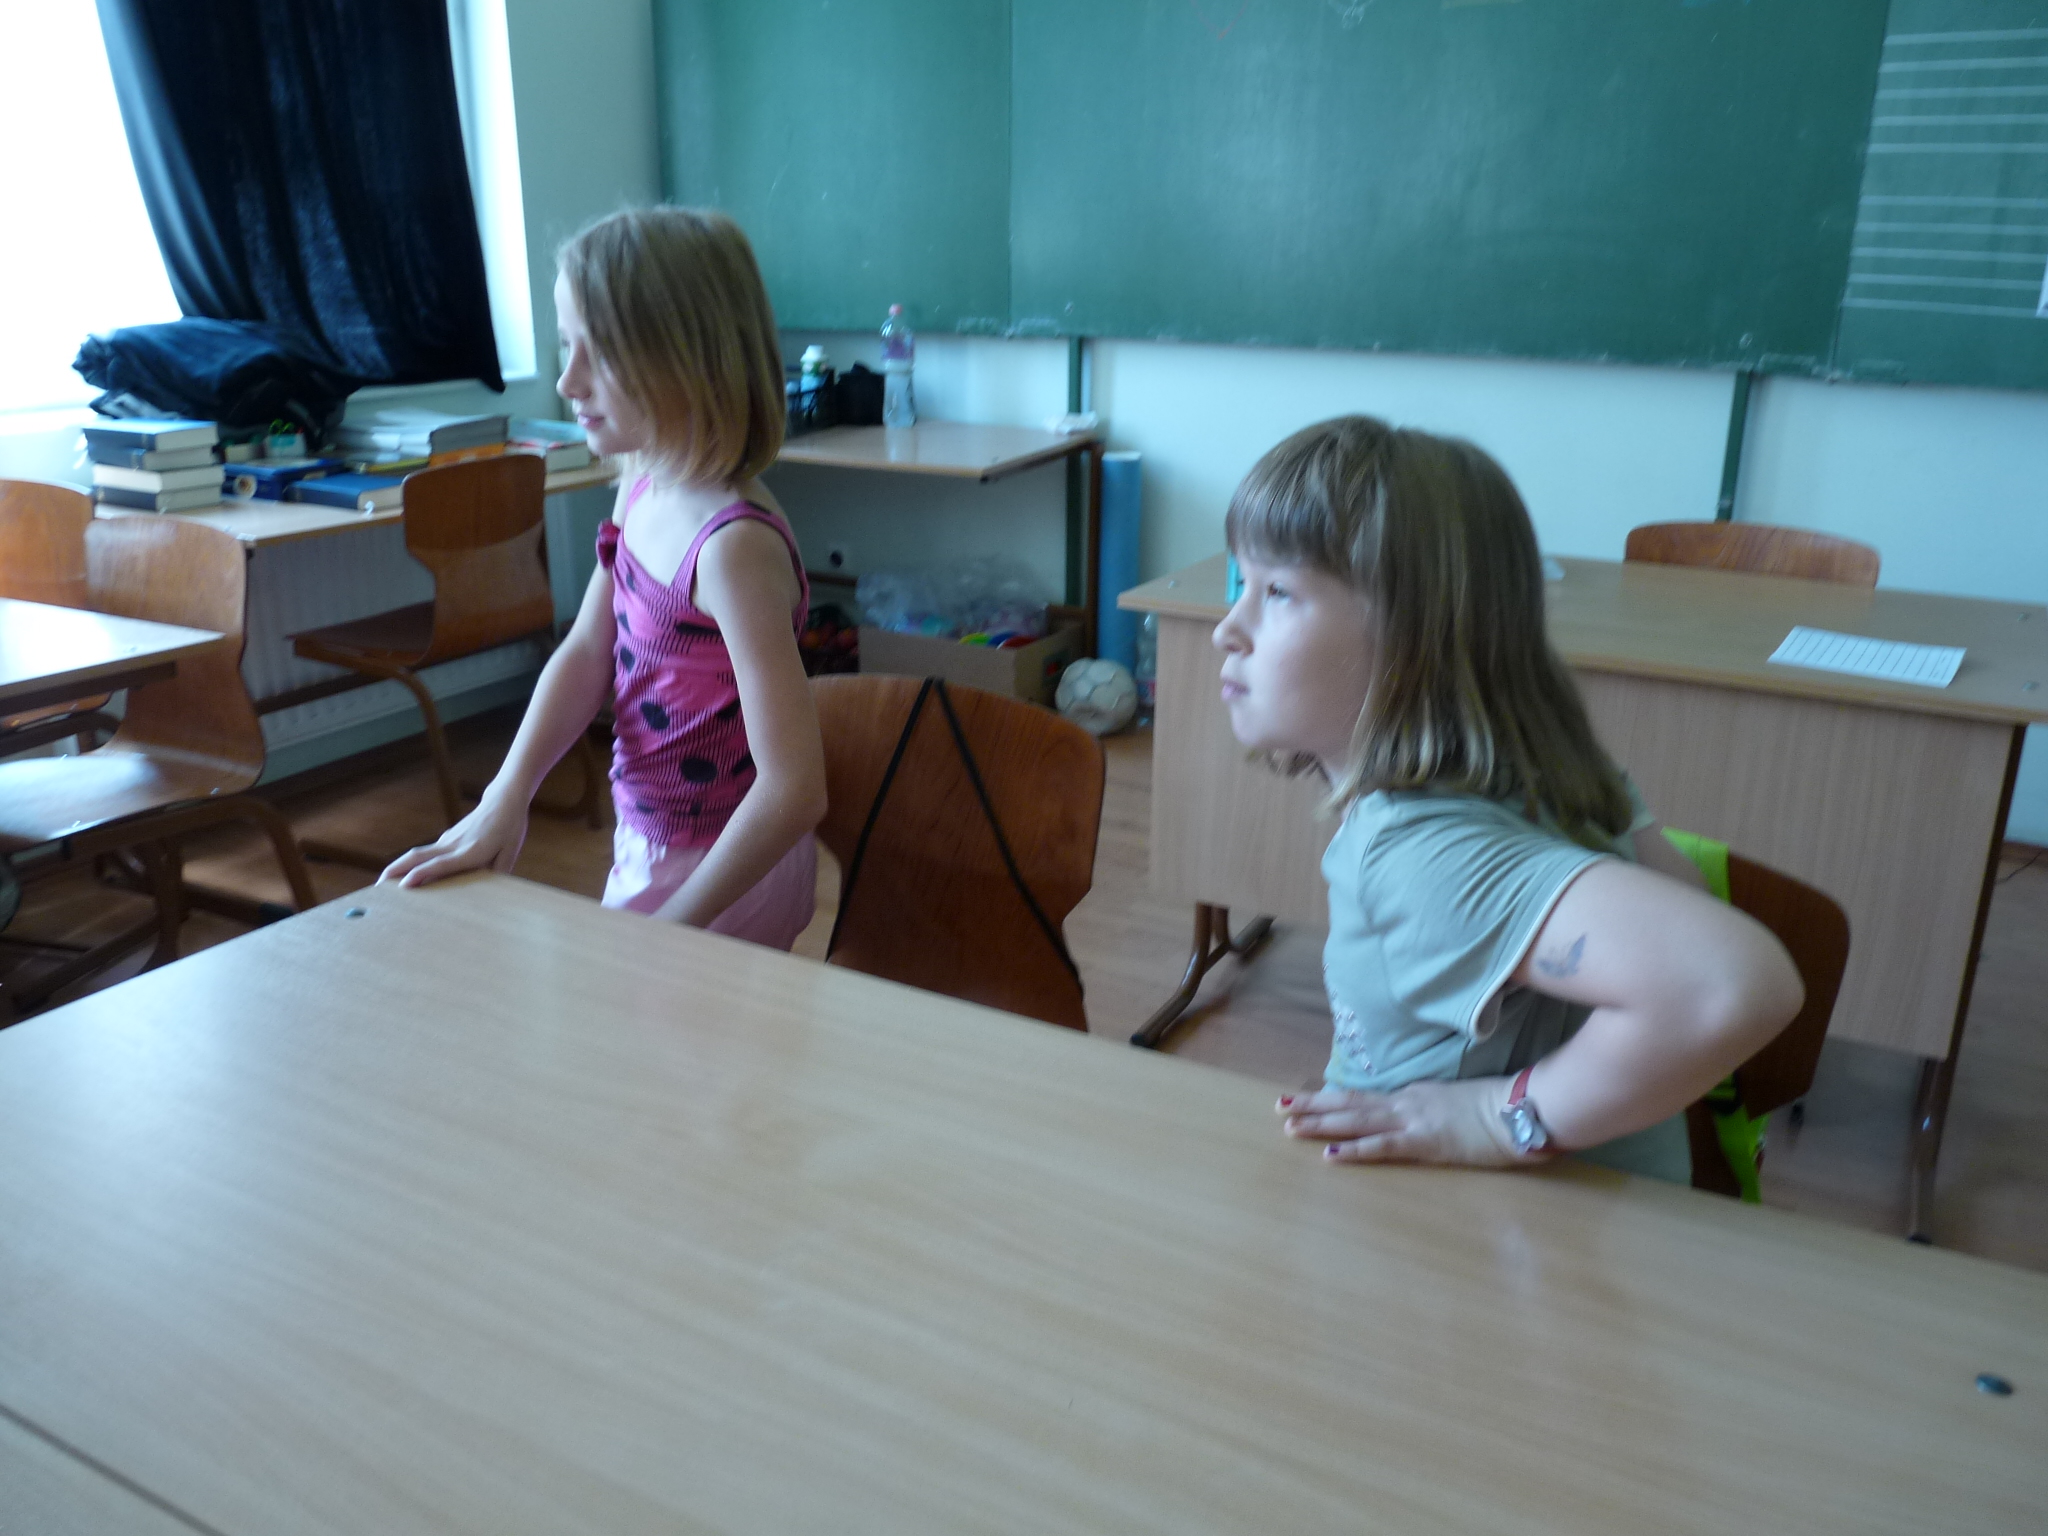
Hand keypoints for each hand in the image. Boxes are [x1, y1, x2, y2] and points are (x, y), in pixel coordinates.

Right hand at [378, 793, 530, 887]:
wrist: (504, 800)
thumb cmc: (510, 828)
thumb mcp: (511, 852)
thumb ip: (499, 872)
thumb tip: (489, 893)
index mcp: (471, 850)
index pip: (442, 864)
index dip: (422, 874)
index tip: (404, 885)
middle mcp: (454, 844)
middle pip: (418, 856)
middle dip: (396, 870)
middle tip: (378, 887)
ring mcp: (448, 840)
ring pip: (418, 853)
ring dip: (399, 867)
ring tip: (383, 884)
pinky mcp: (448, 839)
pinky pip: (427, 853)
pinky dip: (413, 864)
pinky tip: (407, 876)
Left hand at [1276, 1079, 1540, 1168]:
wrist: (1521, 1109)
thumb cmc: (1497, 1109)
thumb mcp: (1454, 1103)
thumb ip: (1431, 1108)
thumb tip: (1415, 1116)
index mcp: (1411, 1095)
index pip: (1363, 1097)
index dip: (1330, 1099)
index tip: (1303, 1100)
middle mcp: (1405, 1103)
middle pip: (1349, 1102)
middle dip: (1312, 1106)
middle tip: (1278, 1106)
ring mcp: (1413, 1121)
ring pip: (1356, 1120)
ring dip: (1321, 1124)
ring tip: (1289, 1126)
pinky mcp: (1425, 1142)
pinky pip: (1382, 1146)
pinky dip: (1355, 1150)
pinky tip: (1330, 1153)